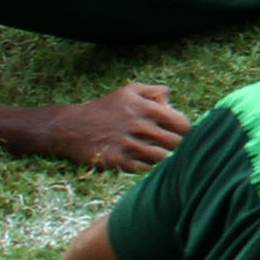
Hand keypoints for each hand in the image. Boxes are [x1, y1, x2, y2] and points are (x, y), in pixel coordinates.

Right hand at [36, 82, 192, 170]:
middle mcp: (139, 126)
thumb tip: (172, 106)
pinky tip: (151, 164)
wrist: (70, 127)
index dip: (188, 131)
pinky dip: (152, 168)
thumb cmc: (105, 108)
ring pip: (163, 158)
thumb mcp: (129, 90)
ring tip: (168, 159)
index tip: (185, 136)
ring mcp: (129, 145)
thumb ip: (156, 92)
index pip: (182, 124)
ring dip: (169, 160)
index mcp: (146, 108)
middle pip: (176, 143)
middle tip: (181, 150)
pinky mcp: (118, 161)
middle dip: (181, 147)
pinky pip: (146, 169)